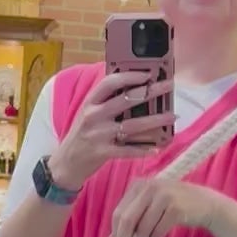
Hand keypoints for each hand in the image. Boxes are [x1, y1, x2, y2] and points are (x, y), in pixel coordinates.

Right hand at [49, 70, 173, 192]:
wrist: (65, 164)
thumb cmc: (82, 136)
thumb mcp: (89, 114)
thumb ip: (106, 102)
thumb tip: (134, 89)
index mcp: (90, 103)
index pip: (109, 83)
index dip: (130, 76)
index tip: (148, 73)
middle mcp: (93, 116)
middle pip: (125, 100)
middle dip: (150, 92)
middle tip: (168, 86)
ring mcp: (98, 135)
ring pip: (132, 125)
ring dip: (155, 120)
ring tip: (172, 116)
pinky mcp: (102, 153)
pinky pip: (127, 150)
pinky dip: (144, 149)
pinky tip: (157, 147)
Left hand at [110, 178, 218, 236]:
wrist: (205, 204)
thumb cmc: (173, 206)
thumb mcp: (150, 209)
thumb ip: (130, 221)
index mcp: (138, 184)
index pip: (118, 212)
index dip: (115, 232)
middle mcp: (149, 186)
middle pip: (126, 218)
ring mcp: (163, 195)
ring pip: (142, 226)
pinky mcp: (175, 207)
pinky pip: (158, 230)